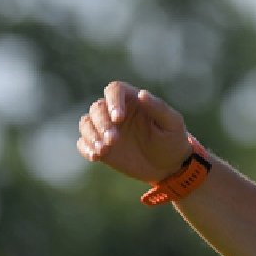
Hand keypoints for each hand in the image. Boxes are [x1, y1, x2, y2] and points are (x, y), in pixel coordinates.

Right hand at [76, 81, 191, 182]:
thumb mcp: (172, 124)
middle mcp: (116, 111)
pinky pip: (83, 143)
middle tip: (113, 140)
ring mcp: (106, 129)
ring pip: (86, 123)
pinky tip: (95, 157)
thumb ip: (158, 108)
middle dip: (102, 124)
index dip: (113, 101)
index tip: (118, 119)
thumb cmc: (172, 139)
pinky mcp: (100, 146)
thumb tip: (142, 93)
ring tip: (103, 150)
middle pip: (97, 108)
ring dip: (91, 135)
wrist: (168, 166)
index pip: (115, 90)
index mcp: (133, 100)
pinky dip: (86, 148)